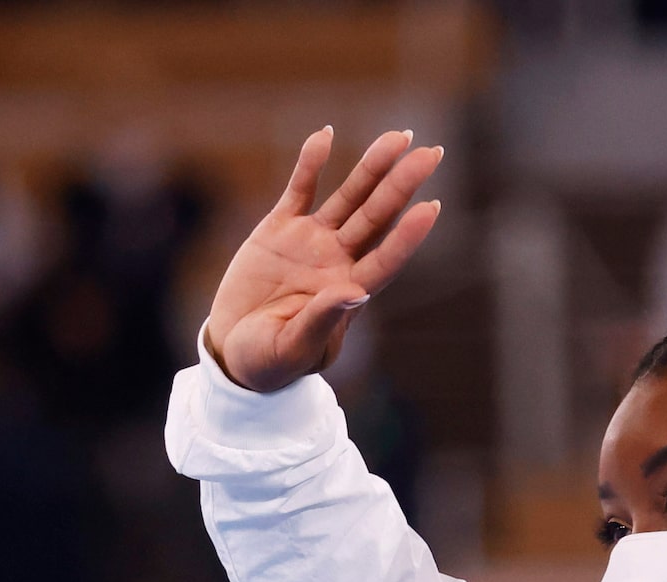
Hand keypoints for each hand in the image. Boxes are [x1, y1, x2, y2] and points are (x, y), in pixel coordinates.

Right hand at [202, 127, 442, 392]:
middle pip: (377, 217)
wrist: (234, 351)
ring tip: (400, 136)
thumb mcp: (293, 348)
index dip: (408, 235)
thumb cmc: (268, 362)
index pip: (386, 259)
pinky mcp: (280, 229)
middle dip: (402, 185)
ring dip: (373, 167)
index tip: (432, 207)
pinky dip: (312, 162)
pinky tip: (326, 135)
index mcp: (347, 296)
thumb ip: (322, 322)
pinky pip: (300, 188)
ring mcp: (312, 242)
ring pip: (349, 197)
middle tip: (432, 153)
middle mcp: (338, 262)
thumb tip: (355, 294)